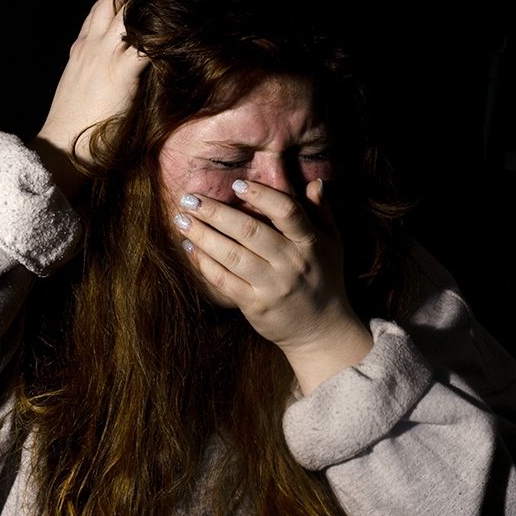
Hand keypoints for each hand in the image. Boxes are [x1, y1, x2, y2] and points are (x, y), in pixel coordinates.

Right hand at [29, 0, 149, 198]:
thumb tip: (115, 70)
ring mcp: (103, 58)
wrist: (58, 151)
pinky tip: (178, 23)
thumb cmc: (73, 130)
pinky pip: (144, 43)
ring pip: (126, 12)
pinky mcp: (119, 74)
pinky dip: (161, 30)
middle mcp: (90, 46)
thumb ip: (96, 74)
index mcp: (80, 50)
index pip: (98, 7)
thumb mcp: (80, 91)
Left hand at [174, 180, 372, 392]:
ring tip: (181, 220)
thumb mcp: (333, 244)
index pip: (287, 212)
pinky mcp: (255, 305)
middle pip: (249, 231)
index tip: (237, 184)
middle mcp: (291, 263)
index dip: (261, 195)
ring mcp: (272, 286)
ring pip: (231, 255)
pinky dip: (204, 263)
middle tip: (190, 198)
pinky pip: (224, 281)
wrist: (322, 332)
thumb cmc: (326, 281)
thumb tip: (313, 183)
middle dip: (215, 212)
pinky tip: (189, 247)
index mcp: (310, 243)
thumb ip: (323, 212)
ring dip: (203, 235)